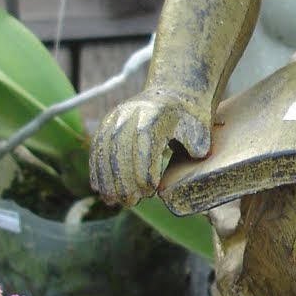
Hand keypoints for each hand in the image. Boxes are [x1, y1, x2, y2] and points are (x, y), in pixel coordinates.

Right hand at [89, 93, 210, 205]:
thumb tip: (197, 155)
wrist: (172, 93)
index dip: (144, 169)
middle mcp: (131, 113)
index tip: (149, 191)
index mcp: (155, 113)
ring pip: (106, 150)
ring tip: (113, 201)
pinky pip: (98, 148)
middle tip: (131, 202)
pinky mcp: (107, 123)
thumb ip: (198, 142)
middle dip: (124, 179)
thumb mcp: (198, 126)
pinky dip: (97, 170)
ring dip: (107, 179)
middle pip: (121, 148)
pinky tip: (99, 189)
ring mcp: (116, 117)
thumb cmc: (187, 116)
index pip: (145, 143)